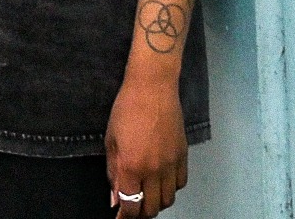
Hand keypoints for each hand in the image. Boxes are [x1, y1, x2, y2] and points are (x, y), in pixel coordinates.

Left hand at [104, 75, 186, 216]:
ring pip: (168, 199)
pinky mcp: (183, 155)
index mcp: (131, 166)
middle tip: (132, 208)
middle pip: (151, 208)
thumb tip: (115, 197)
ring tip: (147, 196)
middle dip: (140, 213)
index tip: (120, 218)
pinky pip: (180, 183)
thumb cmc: (126, 109)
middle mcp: (153, 170)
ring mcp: (171, 164)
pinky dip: (171, 189)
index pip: (130, 206)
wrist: (153, 87)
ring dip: (156, 203)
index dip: (124, 217)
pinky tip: (162, 182)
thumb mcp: (111, 141)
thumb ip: (113, 172)